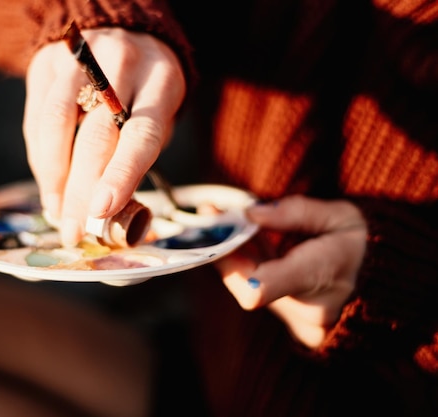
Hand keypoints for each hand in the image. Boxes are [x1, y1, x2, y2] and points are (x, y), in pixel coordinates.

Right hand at [23, 27, 185, 245]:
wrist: (121, 31)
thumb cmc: (146, 91)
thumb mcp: (159, 116)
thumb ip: (139, 156)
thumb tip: (109, 212)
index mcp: (161, 83)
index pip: (141, 134)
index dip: (121, 175)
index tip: (101, 211)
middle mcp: (121, 65)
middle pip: (96, 136)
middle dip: (80, 191)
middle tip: (73, 230)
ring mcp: (80, 60)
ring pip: (56, 123)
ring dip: (52, 177)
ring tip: (56, 211)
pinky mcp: (49, 63)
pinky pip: (37, 118)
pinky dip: (41, 158)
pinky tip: (49, 184)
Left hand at [214, 195, 367, 347]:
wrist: (388, 280)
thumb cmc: (365, 243)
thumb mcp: (340, 215)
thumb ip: (294, 213)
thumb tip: (250, 213)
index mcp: (322, 276)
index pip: (259, 288)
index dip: (229, 263)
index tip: (222, 228)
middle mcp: (308, 308)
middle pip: (246, 286)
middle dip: (225, 250)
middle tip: (214, 216)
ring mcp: (299, 319)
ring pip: (249, 287)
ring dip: (233, 255)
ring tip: (225, 220)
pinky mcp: (292, 319)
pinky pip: (259, 291)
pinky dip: (247, 265)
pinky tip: (242, 238)